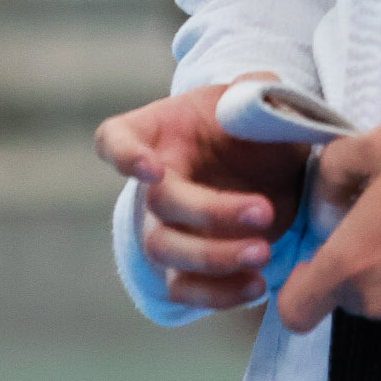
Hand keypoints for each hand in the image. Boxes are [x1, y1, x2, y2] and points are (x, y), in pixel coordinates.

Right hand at [95, 77, 307, 311]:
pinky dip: (219, 294)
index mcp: (159, 131)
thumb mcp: (254, 98)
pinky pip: (183, 290)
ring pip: (166, 252)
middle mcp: (152, 183)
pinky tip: (256, 285)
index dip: (124, 156)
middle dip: (211, 212)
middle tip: (264, 212)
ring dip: (215, 258)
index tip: (150, 169)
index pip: (116, 139)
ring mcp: (161, 227)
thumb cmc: (246, 127)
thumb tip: (254, 86)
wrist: (262, 167)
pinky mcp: (182, 267)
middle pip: (158, 205)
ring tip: (264, 253)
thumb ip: (255, 89)